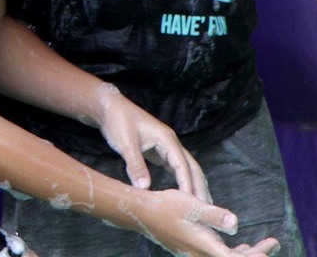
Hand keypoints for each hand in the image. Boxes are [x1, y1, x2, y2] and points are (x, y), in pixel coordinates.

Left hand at [94, 84, 210, 201]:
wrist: (109, 107)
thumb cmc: (118, 121)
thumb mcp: (126, 143)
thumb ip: (136, 165)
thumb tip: (144, 188)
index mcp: (167, 139)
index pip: (182, 165)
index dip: (188, 185)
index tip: (193, 203)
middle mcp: (171, 143)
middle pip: (192, 167)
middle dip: (199, 187)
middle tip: (207, 209)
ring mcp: (166, 147)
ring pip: (186, 168)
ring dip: (194, 185)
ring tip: (200, 206)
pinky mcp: (159, 152)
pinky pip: (175, 168)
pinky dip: (182, 181)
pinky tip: (184, 194)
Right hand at [134, 189, 277, 256]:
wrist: (144, 214)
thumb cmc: (168, 207)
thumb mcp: (193, 206)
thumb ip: (215, 216)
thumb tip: (236, 223)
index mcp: (205, 246)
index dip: (254, 256)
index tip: (270, 248)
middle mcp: (202, 254)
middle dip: (257, 253)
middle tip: (274, 243)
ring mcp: (198, 253)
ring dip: (248, 252)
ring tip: (268, 244)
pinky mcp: (194, 249)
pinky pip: (219, 255)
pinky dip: (234, 251)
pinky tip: (240, 244)